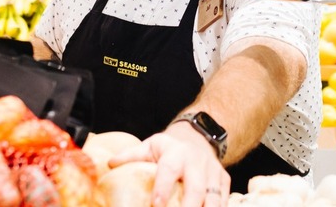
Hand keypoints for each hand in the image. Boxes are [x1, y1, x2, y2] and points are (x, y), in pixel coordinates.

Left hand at [108, 122, 229, 206]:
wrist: (199, 136)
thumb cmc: (171, 147)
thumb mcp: (151, 145)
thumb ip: (131, 155)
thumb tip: (110, 164)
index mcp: (176, 153)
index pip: (169, 170)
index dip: (163, 188)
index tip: (157, 204)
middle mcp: (197, 163)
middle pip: (196, 189)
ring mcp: (213, 173)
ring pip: (214, 198)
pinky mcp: (224, 182)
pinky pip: (224, 200)